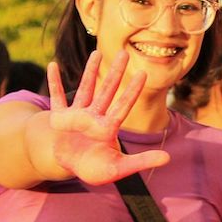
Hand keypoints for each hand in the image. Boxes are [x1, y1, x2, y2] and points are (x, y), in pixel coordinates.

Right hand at [45, 50, 168, 184]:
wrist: (70, 167)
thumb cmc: (95, 169)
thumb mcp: (119, 169)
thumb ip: (141, 162)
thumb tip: (168, 159)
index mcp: (108, 128)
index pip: (123, 106)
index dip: (132, 91)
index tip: (142, 73)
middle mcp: (94, 118)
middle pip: (107, 91)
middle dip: (116, 73)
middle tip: (125, 53)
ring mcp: (77, 116)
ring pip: (85, 89)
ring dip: (90, 71)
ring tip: (97, 52)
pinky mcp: (59, 118)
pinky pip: (56, 97)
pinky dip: (53, 82)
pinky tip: (52, 65)